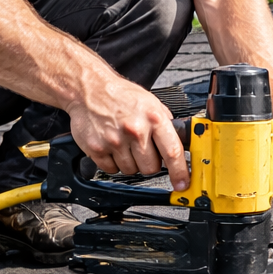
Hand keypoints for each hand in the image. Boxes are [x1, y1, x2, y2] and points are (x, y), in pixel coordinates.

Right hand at [66, 78, 188, 189]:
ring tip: (125, 143)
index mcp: (153, 118)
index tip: (182, 184)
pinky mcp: (97, 149)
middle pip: (151, 168)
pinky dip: (113, 163)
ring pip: (131, 171)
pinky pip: (111, 170)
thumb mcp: (151, 103)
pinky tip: (112, 146)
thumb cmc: (121, 96)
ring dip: (131, 162)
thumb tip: (180, 143)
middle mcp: (135, 130)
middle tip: (143, 149)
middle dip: (150, 163)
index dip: (180, 172)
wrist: (89, 90)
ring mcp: (115, 141)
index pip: (172, 152)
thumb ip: (165, 124)